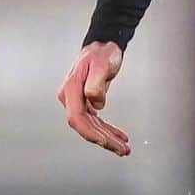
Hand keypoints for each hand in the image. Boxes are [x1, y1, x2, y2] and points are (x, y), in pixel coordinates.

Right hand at [57, 41, 130, 155]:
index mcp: (71, 89)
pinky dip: (107, 129)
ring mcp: (78, 101)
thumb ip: (96, 83)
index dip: (90, 132)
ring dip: (108, 138)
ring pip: (92, 126)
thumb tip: (95, 102)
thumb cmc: (102, 52)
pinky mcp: (86, 102)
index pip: (77, 118)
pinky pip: (96, 121)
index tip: (105, 142)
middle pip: (85, 126)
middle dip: (104, 140)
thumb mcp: (102, 65)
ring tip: (124, 148)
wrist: (103, 45)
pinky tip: (119, 136)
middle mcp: (71, 97)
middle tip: (123, 150)